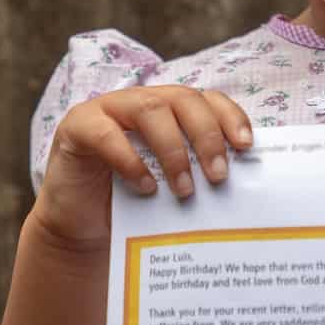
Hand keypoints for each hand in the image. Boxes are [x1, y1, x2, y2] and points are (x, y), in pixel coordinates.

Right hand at [36, 86, 252, 244]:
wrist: (81, 225)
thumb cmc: (132, 204)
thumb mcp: (170, 187)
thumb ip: (197, 177)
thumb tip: (241, 188)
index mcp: (169, 110)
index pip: (206, 99)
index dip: (229, 116)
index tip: (246, 146)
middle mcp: (141, 101)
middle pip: (182, 99)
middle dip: (206, 135)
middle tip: (218, 176)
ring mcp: (107, 108)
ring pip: (149, 109)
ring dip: (173, 149)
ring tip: (184, 188)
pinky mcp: (78, 126)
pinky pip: (106, 134)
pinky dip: (130, 161)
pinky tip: (145, 187)